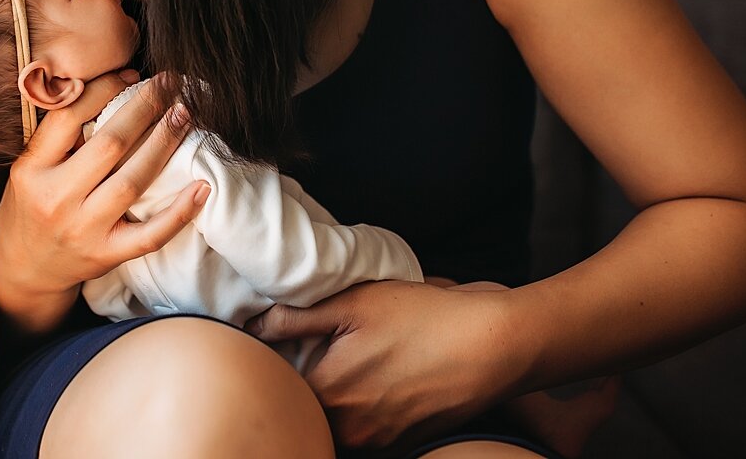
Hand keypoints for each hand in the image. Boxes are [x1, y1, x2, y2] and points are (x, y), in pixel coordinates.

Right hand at [0, 71, 210, 303]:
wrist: (22, 267)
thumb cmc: (31, 205)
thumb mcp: (29, 167)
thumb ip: (60, 135)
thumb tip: (114, 85)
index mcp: (32, 169)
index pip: (69, 117)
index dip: (104, 89)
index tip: (131, 73)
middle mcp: (55, 198)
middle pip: (110, 144)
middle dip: (146, 107)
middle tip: (171, 83)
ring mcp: (83, 229)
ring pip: (132, 181)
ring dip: (165, 144)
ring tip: (185, 115)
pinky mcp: (106, 255)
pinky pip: (150, 235)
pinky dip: (179, 212)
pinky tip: (202, 187)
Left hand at [246, 280, 531, 451]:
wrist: (493, 347)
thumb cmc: (423, 318)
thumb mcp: (353, 303)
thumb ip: (295, 317)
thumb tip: (252, 326)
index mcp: (328, 393)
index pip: (278, 386)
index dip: (274, 362)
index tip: (280, 341)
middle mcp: (349, 428)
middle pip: (307, 407)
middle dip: (304, 380)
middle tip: (318, 348)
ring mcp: (378, 440)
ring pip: (336, 420)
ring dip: (335, 395)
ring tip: (354, 360)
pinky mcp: (403, 441)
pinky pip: (365, 428)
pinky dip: (362, 406)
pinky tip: (379, 374)